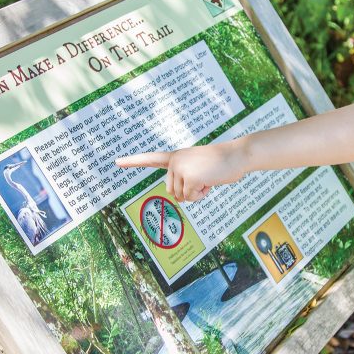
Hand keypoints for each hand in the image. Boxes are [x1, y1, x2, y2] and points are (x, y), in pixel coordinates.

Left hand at [116, 142, 245, 201]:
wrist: (236, 155)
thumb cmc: (221, 163)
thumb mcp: (199, 169)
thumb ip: (185, 179)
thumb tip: (178, 197)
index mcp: (175, 157)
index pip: (150, 159)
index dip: (133, 161)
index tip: (116, 162)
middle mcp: (175, 161)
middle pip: (171, 191)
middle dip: (188, 191)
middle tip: (204, 178)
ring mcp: (180, 168)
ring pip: (181, 196)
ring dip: (196, 193)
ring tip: (208, 177)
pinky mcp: (189, 178)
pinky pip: (191, 198)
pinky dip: (202, 194)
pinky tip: (210, 181)